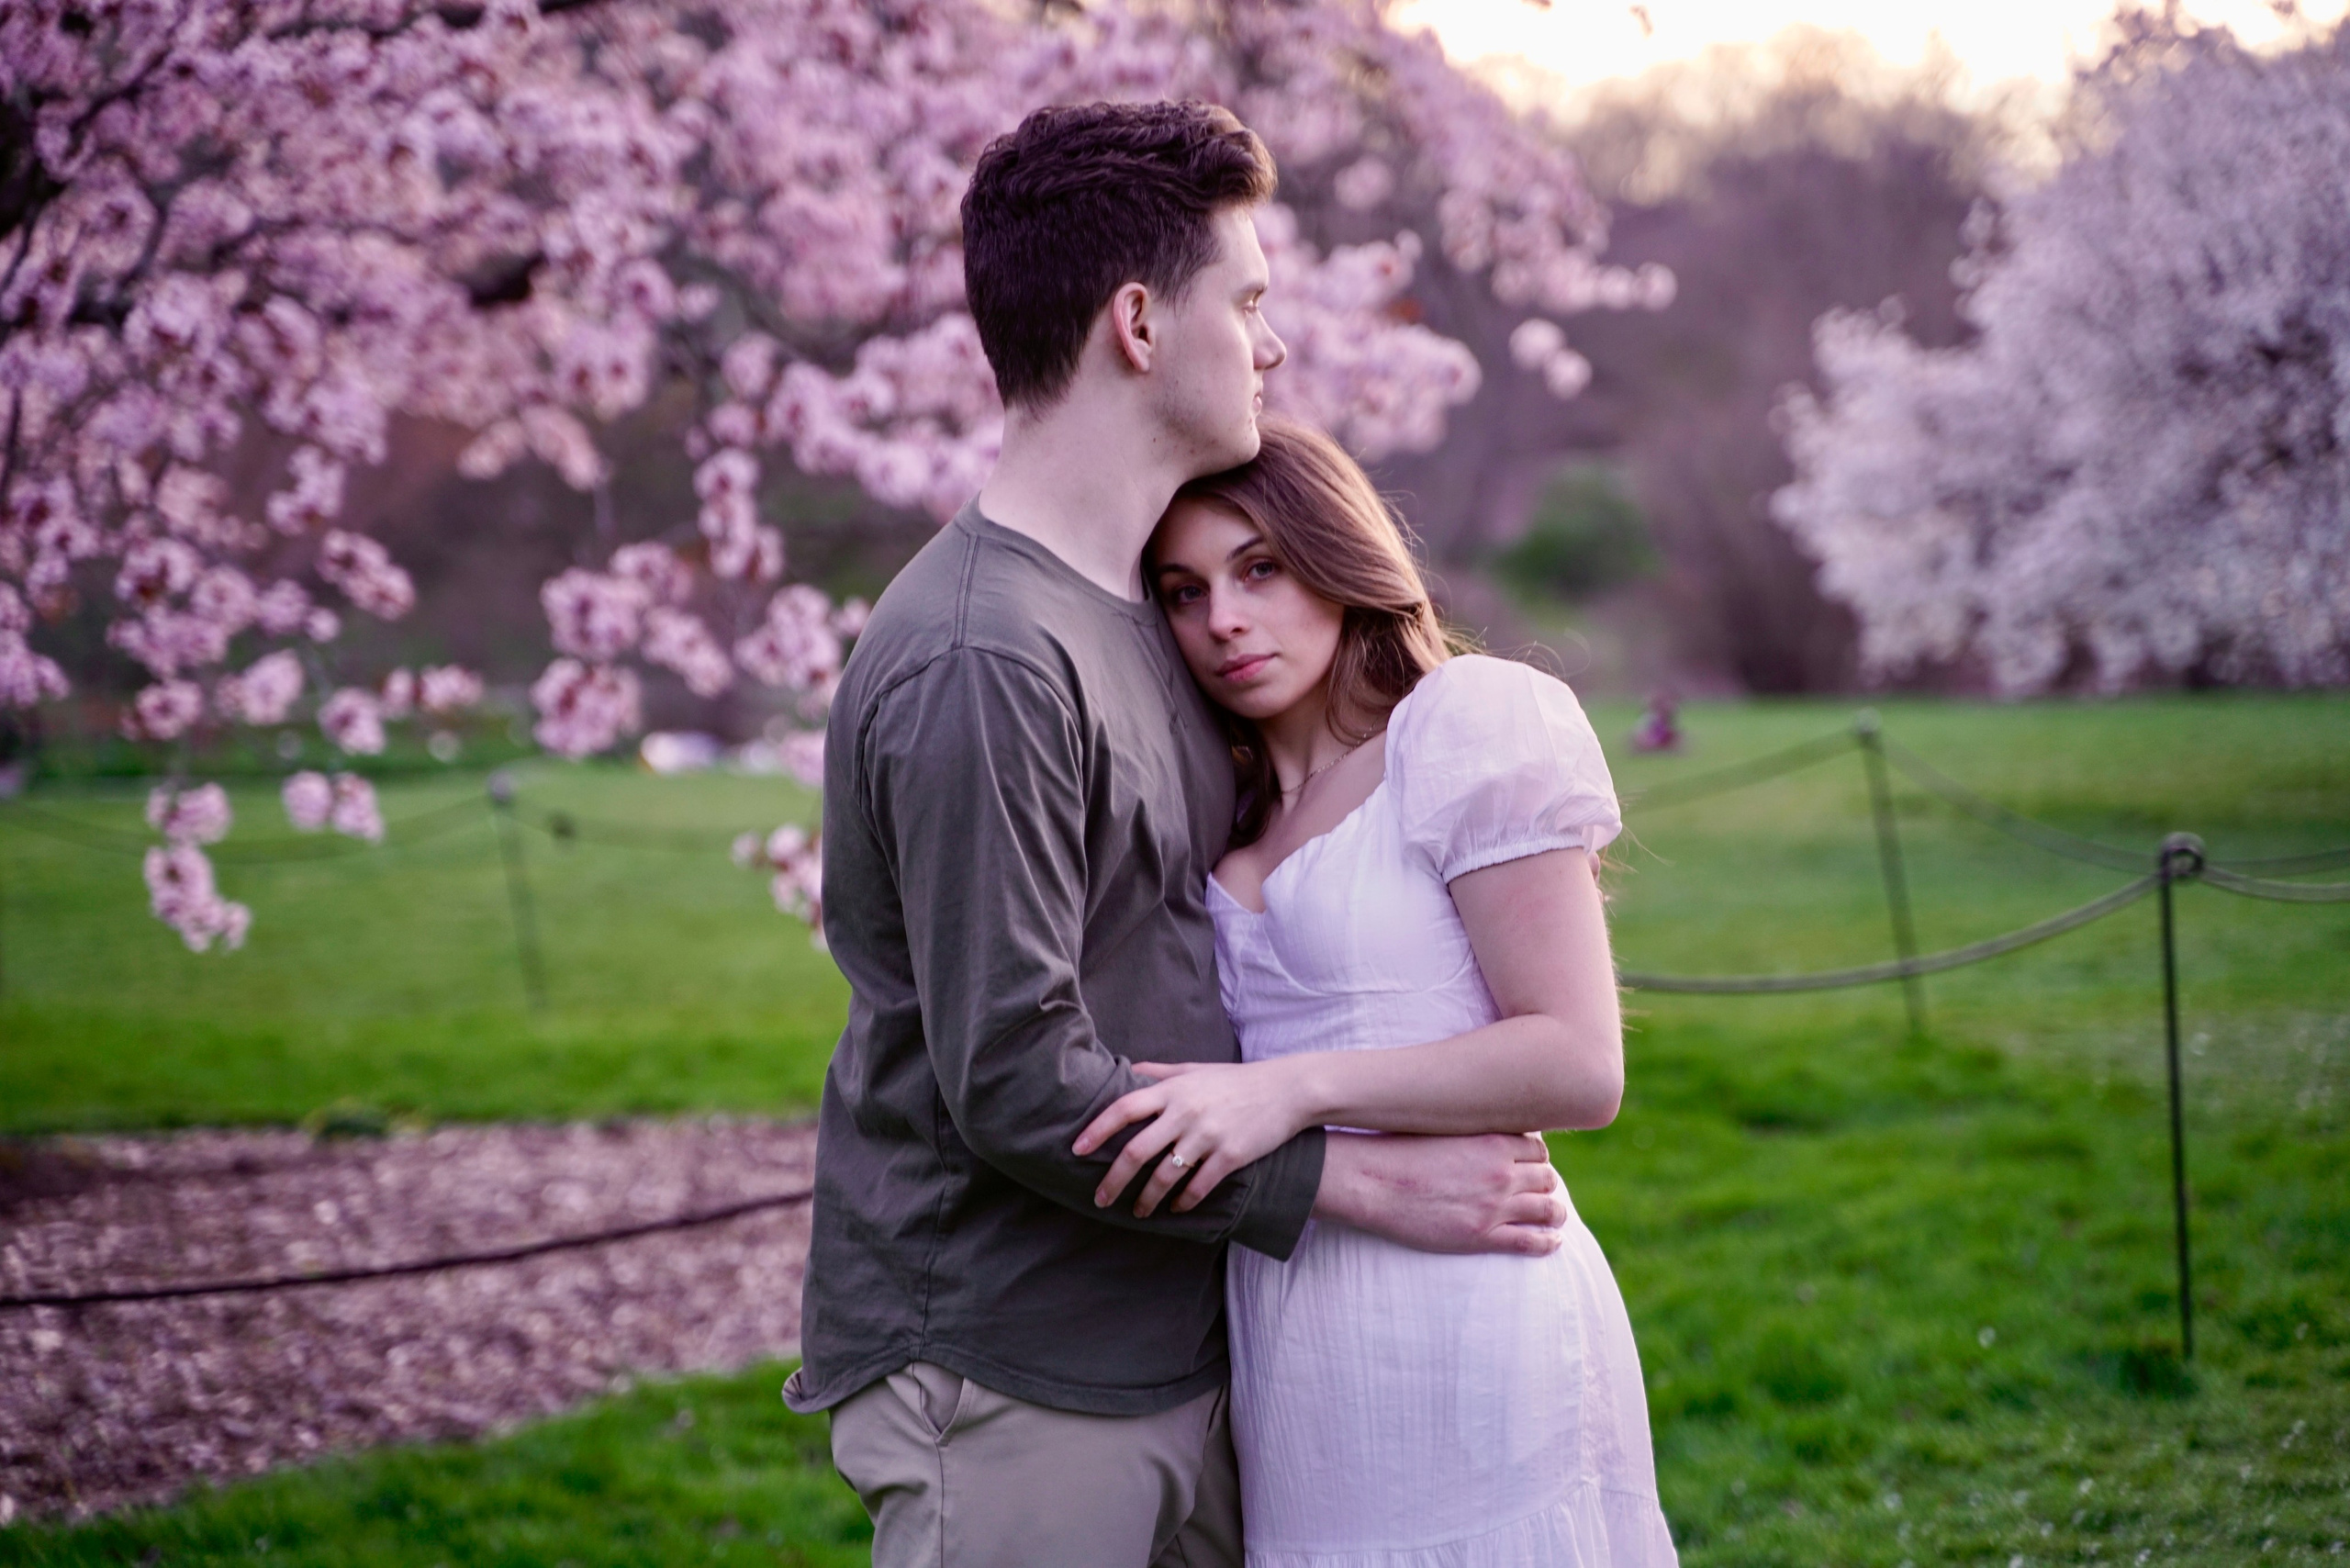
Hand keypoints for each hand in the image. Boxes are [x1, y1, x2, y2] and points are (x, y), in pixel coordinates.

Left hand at [1073, 1060, 1306, 1217]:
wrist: (1286, 1091)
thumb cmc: (1235, 1080)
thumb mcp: (1194, 1069)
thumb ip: (1159, 1073)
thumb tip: (1127, 1072)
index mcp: (1173, 1090)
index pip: (1124, 1109)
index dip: (1097, 1131)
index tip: (1077, 1150)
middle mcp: (1186, 1112)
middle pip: (1137, 1151)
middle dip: (1114, 1180)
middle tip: (1100, 1199)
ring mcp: (1208, 1136)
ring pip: (1165, 1176)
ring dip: (1147, 1199)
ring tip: (1139, 1212)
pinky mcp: (1230, 1156)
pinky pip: (1198, 1187)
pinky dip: (1182, 1202)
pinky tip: (1175, 1209)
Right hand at [1314, 1131, 1568, 1256]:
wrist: (1371, 1181)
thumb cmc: (1397, 1149)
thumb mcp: (1441, 1127)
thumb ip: (1470, 1131)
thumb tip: (1482, 1129)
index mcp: (1491, 1141)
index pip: (1538, 1149)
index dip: (1536, 1158)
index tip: (1529, 1165)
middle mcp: (1500, 1172)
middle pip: (1547, 1178)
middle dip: (1545, 1183)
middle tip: (1538, 1190)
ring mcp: (1494, 1206)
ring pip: (1548, 1209)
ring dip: (1554, 1212)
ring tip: (1553, 1216)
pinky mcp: (1482, 1236)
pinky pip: (1531, 1241)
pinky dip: (1548, 1242)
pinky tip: (1552, 1242)